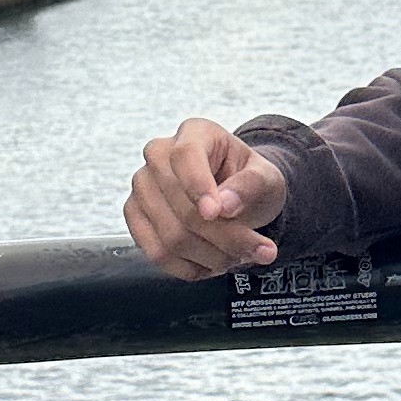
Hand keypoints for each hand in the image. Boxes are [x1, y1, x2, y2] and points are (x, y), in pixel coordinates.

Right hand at [126, 117, 286, 278]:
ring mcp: (142, 186)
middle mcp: (159, 155)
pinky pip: (156, 253)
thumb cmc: (249, 182)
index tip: (218, 213)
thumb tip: (225, 206)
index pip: (185, 157)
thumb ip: (250, 186)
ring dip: (212, 257)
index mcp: (195, 133)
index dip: (198, 187)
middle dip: (225, 237)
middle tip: (260, 251)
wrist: (235, 197)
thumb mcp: (266, 178)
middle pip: (182, 207)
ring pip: (171, 237)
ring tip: (239, 258)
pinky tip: (214, 264)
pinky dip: (190, 267)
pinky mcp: (134, 215)